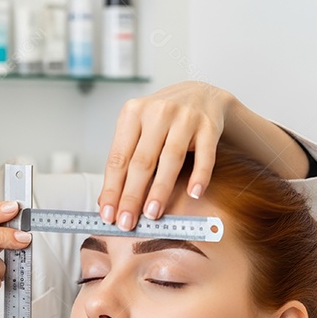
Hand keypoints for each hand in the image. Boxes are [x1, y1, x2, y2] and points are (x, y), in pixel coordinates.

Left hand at [98, 81, 235, 230]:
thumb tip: (107, 201)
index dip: (112, 189)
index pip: (118, 158)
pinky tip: (193, 194)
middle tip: (127, 222)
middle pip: (142, 161)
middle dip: (132, 195)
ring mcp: (185, 117)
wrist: (201, 94)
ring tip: (152, 213)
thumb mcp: (138, 129)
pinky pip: (204, 155)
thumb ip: (124, 160)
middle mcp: (157, 112)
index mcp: (132, 113)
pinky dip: (200, 175)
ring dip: (160, 189)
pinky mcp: (209, 125)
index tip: (107, 214)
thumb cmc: (162, 119)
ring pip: (170, 159)